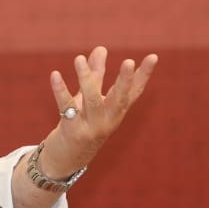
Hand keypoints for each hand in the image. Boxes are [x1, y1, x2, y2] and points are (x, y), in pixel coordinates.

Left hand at [45, 46, 157, 173]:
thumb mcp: (91, 99)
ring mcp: (91, 127)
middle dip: (124, 80)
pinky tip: (55, 74)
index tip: (153, 56)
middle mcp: (108, 120)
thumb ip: (97, 74)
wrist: (68, 159)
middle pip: (119, 99)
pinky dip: (60, 90)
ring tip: (78, 58)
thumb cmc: (82, 123)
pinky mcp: (72, 130)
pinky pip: (66, 107)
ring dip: (86, 78)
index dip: (144, 74)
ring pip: (92, 100)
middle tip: (129, 61)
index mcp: (116, 112)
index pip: (134, 91)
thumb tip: (101, 48)